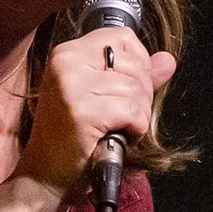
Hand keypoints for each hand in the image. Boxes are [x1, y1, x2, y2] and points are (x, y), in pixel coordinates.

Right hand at [15, 29, 175, 196]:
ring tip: (120, 129)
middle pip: (134, 63)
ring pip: (136, 89)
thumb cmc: (70, 139)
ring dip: (139, 116)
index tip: (130, 90)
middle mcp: (66, 62)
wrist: (44, 175)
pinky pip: (132, 110)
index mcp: (67, 54)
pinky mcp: (81, 110)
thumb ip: (135, 77)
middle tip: (124, 116)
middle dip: (142, 94)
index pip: (122, 36)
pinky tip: (120, 137)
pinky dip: (136, 128)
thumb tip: (168, 61)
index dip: (139, 63)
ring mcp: (71, 85)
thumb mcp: (101, 99)